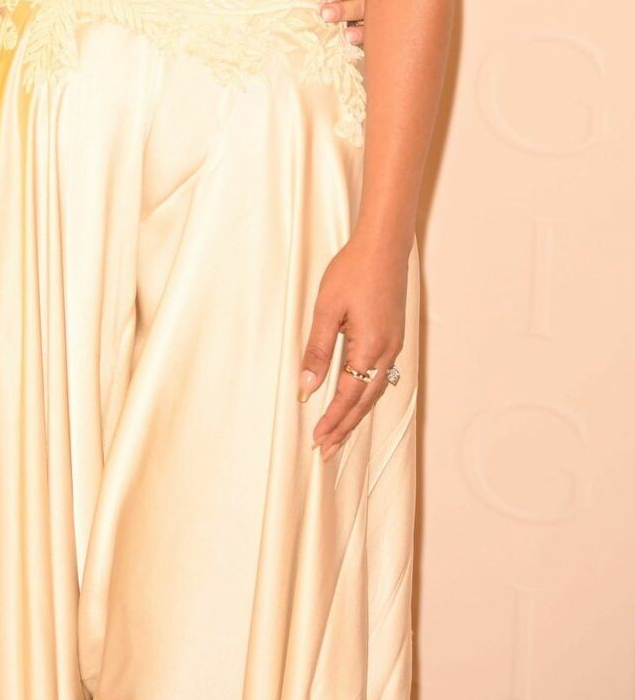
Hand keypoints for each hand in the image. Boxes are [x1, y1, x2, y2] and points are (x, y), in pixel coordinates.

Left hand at [296, 231, 407, 458]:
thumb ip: (317, 351)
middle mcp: (387, 353)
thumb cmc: (352, 272)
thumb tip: (306, 387)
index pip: (347, 396)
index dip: (332, 420)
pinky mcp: (394, 338)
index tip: (317, 440)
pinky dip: (366, 397)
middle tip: (326, 452)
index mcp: (370, 348)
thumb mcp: (326, 310)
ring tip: (338, 435)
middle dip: (344, 428)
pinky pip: (380, 378)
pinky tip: (356, 402)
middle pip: (364, 402)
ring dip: (355, 415)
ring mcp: (394, 346)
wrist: (384, 247)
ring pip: (374, 393)